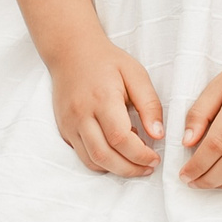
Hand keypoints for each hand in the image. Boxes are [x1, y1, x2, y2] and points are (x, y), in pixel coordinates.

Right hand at [47, 37, 163, 176]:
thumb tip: (158, 135)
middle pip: (104, 156)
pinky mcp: (64, 130)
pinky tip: (116, 152)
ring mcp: (69, 124)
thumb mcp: (136, 74)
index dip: (140, 154)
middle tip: (148, 168)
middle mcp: (82, 115)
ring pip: (91, 160)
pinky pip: (82, 155)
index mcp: (102, 99)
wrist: (71, 52)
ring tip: (135, 163)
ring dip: (116, 169)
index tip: (155, 158)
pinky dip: (101, 161)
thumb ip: (149, 104)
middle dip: (129, 169)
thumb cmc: (107, 62)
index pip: (120, 138)